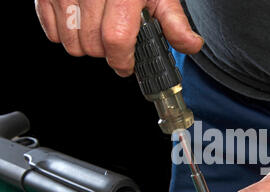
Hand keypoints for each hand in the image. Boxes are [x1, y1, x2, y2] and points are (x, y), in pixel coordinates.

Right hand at [35, 0, 203, 76]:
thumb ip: (174, 21)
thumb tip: (191, 45)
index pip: (116, 40)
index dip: (122, 60)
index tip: (127, 65)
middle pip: (93, 47)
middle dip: (107, 53)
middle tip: (115, 42)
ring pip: (72, 44)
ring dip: (86, 46)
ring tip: (98, 30)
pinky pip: (52, 32)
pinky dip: (65, 34)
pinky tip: (80, 22)